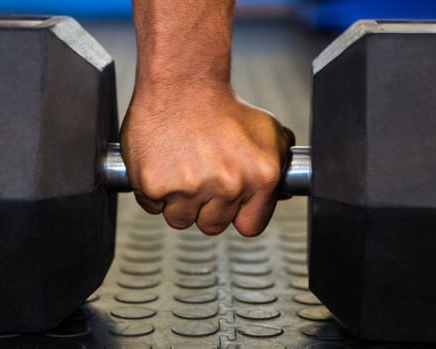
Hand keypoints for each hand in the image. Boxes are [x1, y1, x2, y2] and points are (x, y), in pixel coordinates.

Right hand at [120, 85, 293, 235]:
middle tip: (201, 174)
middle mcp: (228, 184)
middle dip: (206, 206)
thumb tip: (283, 192)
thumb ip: (281, 163)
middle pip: (212, 225)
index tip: (229, 201)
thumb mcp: (266, 131)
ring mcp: (189, 187)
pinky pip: (152, 206)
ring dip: (178, 201)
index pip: (249, 227)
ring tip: (182, 167)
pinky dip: (153, 190)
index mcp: (260, 177)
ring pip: (180, 219)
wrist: (183, 82)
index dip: (237, 214)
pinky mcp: (155, 185)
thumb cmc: (222, 106)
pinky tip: (163, 164)